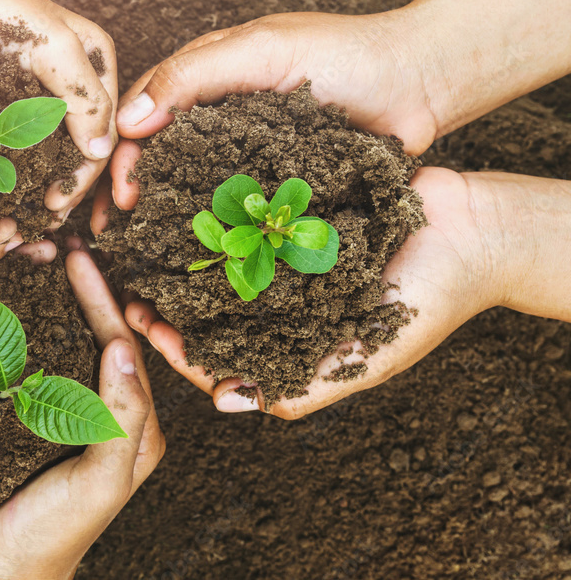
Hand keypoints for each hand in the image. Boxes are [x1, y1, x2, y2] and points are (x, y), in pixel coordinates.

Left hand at [0, 0, 117, 223]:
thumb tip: (100, 153)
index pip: (102, 138)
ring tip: (20, 221)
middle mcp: (70, 87)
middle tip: (40, 223)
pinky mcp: (1, 106)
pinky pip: (12, 149)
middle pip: (76, 153)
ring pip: (45, 157)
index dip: (83, 178)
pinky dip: (8, 175)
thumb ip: (83, 98)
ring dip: (36, 191)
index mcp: (96, 70)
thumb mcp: (53, 47)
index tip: (56, 206)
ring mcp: (35, 98)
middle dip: (63, 191)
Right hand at [0, 241, 164, 578]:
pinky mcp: (44, 425)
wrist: (7, 573)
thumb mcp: (100, 479)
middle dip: (86, 293)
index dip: (102, 302)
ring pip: (73, 349)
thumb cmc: (56, 533)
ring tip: (41, 270)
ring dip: (60, 308)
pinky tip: (13, 314)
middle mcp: (112, 417)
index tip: (78, 261)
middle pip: (103, 340)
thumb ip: (123, 416)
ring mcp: (77, 420)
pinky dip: (31, 336)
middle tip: (64, 251)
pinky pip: (44, 369)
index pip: (123, 349)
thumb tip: (123, 345)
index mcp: (136, 428)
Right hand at [92, 10, 438, 224]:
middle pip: (159, 156)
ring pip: (191, 184)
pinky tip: (198, 252)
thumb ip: (194, 75)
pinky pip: (234, 204)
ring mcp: (246, 148)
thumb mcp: (262, 50)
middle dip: (133, 194)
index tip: (120, 195)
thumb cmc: (343, 54)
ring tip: (146, 253)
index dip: (124, 155)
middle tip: (116, 234)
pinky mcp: (275, 179)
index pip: (144, 114)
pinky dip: (211, 226)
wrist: (418, 85)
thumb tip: (129, 119)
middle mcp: (218, 115)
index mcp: (205, 75)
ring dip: (164, 216)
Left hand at [123, 168, 570, 418]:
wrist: (472, 231)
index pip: (219, 353)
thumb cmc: (425, 303)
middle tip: (126, 280)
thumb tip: (227, 403)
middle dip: (167, 295)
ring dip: (180, 250)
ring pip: (216, 256)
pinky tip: (181, 194)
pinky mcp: (293, 211)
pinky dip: (215, 209)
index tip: (145, 325)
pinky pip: (244, 213)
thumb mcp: (366, 357)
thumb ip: (303, 386)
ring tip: (141, 233)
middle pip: (206, 303)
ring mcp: (284, 254)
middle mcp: (279, 298)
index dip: (178, 345)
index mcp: (290, 341)